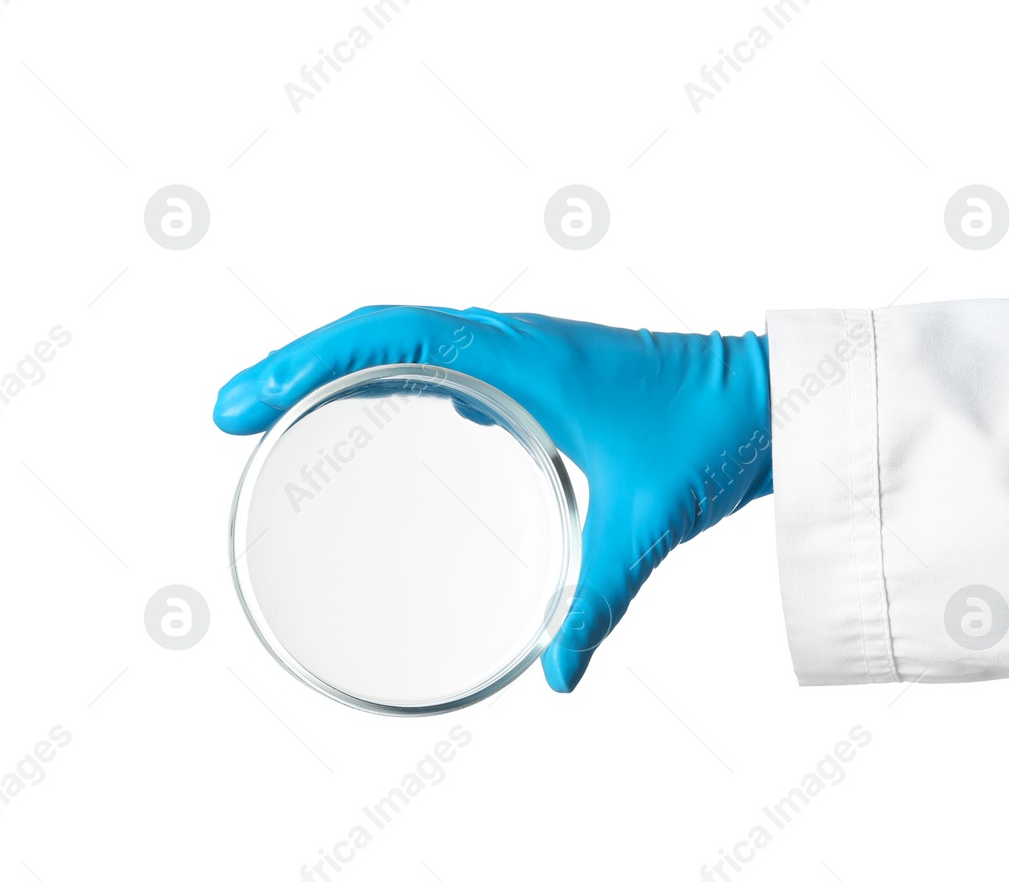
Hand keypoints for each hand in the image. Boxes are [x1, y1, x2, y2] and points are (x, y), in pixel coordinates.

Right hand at [214, 306, 772, 690]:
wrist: (776, 397)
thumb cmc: (717, 432)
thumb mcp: (647, 522)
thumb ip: (599, 600)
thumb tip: (555, 677)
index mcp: (521, 356)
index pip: (388, 333)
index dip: (304, 361)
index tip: (243, 402)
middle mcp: (514, 341)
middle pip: (378, 331)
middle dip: (296, 365)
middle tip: (232, 413)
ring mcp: (528, 352)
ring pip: (411, 338)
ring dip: (342, 365)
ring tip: (284, 410)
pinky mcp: (546, 371)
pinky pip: (452, 359)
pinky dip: (401, 377)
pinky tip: (393, 417)